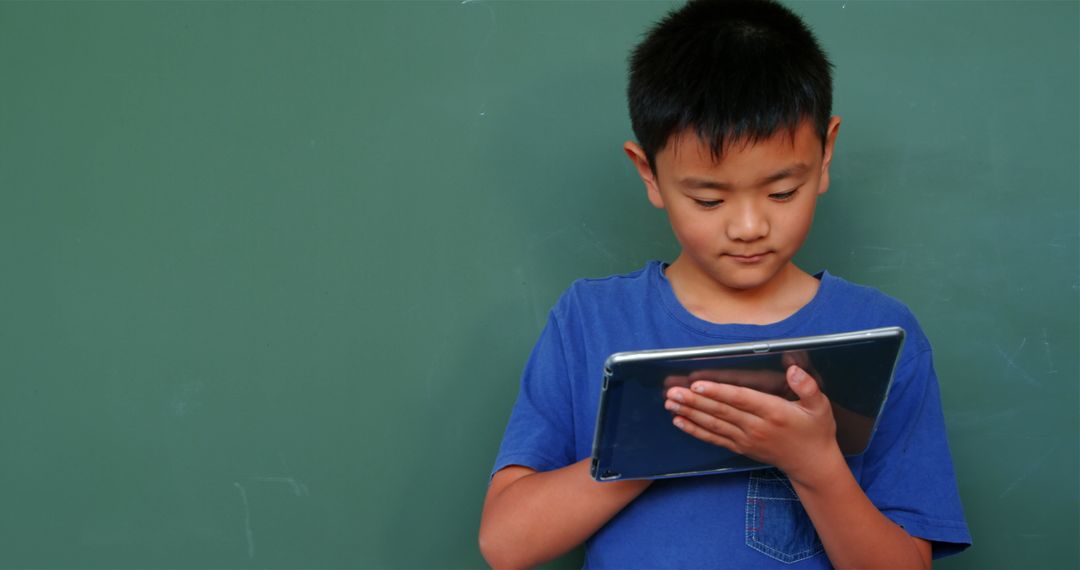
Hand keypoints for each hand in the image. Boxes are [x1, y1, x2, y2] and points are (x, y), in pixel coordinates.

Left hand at [664, 364, 840, 484]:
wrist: (811, 464)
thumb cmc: (815, 430)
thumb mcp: (820, 406)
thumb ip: (807, 387)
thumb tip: (793, 369)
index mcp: (774, 412)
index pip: (741, 399)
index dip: (718, 392)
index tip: (698, 385)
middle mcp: (756, 427)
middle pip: (721, 412)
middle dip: (694, 401)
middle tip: (672, 392)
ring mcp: (746, 439)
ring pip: (713, 424)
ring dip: (690, 413)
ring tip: (670, 403)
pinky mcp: (740, 447)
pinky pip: (714, 438)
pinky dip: (695, 430)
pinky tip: (679, 422)